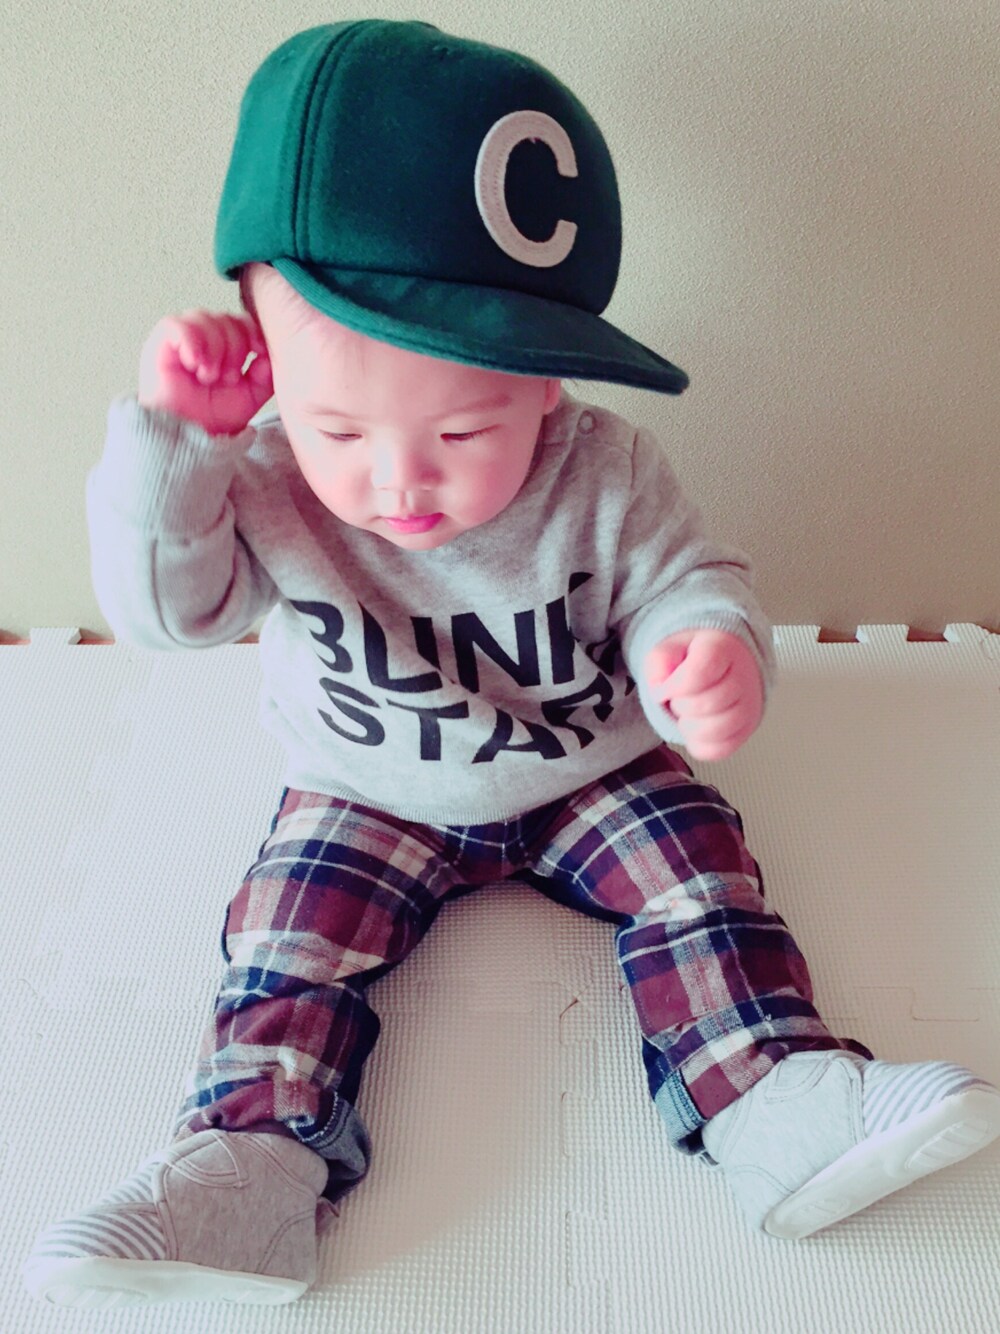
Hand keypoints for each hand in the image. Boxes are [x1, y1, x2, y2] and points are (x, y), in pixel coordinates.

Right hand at [138, 309, 272, 436]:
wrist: (186, 436)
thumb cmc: (212, 418)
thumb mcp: (249, 396)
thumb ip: (264, 375)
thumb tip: (269, 353)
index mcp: (223, 346)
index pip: (241, 320)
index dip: (252, 330)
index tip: (258, 351)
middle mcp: (202, 338)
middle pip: (225, 318)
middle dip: (233, 348)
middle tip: (226, 379)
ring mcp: (180, 338)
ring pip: (204, 318)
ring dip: (213, 349)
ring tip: (207, 377)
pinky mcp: (160, 343)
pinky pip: (177, 325)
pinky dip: (191, 343)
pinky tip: (194, 364)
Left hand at [644, 629, 763, 760]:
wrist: (724, 664)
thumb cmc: (693, 657)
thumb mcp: (668, 649)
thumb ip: (659, 663)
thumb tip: (659, 690)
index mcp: (722, 649)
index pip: (701, 672)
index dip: (673, 687)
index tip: (661, 690)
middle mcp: (743, 677)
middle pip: (709, 704)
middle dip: (681, 706)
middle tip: (677, 699)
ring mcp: (749, 706)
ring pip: (718, 730)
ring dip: (690, 727)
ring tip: (686, 714)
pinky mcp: (747, 730)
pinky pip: (721, 749)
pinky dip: (699, 744)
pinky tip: (694, 728)